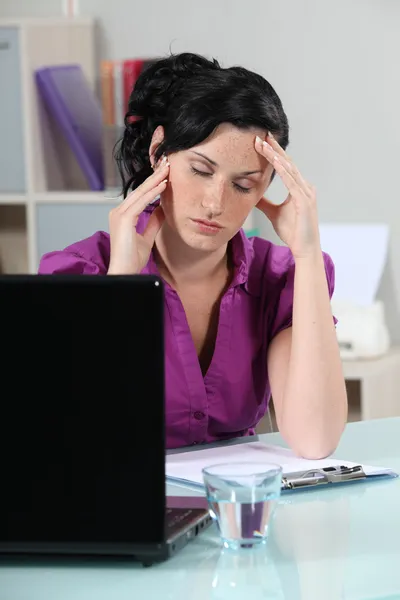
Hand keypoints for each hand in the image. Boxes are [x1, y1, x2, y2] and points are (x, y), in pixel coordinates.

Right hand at [107, 158, 168, 273]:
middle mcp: (118, 212)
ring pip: (141, 192)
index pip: (141, 195)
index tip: (166, 174)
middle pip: (140, 190)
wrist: (125, 272)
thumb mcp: (147, 237)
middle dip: (155, 176)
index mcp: (123, 215)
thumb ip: (153, 222)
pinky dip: (153, 193)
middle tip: (167, 162)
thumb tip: (162, 209)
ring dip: (156, 180)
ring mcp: (119, 214)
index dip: (153, 183)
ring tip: (168, 169)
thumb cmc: (132, 259)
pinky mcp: (124, 219)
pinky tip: (163, 185)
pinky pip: (141, 202)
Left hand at [255, 135, 320, 258]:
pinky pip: (292, 182)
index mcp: (298, 188)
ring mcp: (306, 193)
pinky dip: (283, 171)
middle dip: (274, 148)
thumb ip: (264, 202)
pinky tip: (274, 161)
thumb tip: (252, 194)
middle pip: (287, 163)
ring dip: (276, 156)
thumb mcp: (273, 213)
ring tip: (264, 144)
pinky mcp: (305, 201)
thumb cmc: (292, 232)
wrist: (304, 248)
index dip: (273, 153)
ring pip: (289, 169)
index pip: (284, 166)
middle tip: (262, 135)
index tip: (261, 142)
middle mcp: (304, 187)